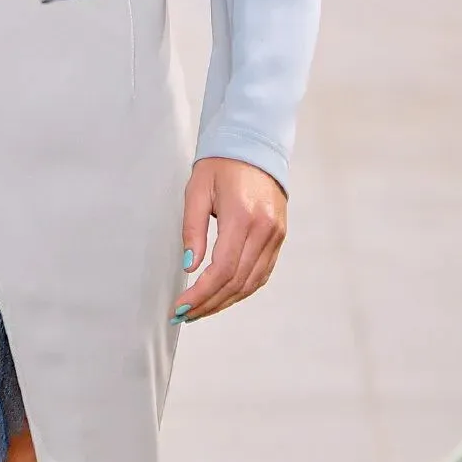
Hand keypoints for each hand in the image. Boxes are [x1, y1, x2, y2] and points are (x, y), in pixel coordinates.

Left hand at [170, 156, 286, 322]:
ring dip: (225, 301)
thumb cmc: (221, 165)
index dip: (201, 294)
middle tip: (185, 315)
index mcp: (242, 216)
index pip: (221, 269)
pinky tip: (224, 295)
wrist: (254, 145)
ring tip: (201, 311)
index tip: (181, 306)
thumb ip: (193, 229)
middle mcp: (264, 229)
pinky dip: (242, 289)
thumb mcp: (197, 190)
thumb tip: (190, 265)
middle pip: (237, 282)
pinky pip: (262, 273)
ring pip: (251, 283)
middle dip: (209, 303)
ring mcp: (276, 235)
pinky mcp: (280, 237)